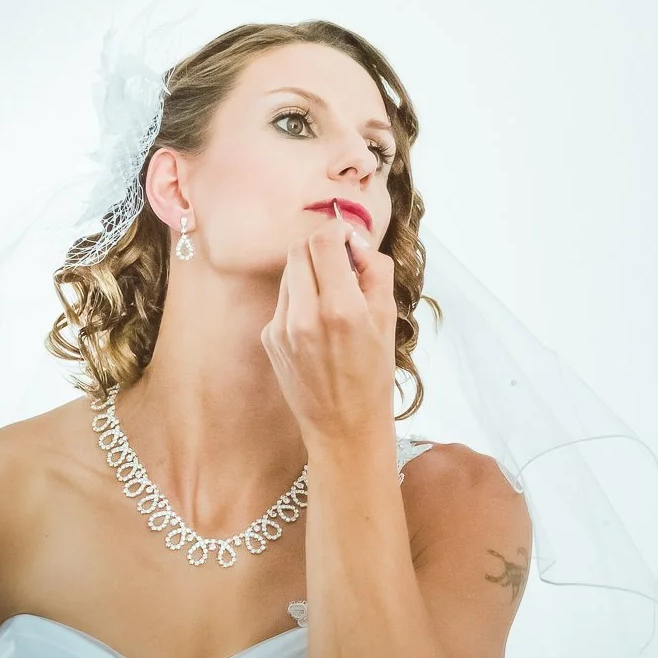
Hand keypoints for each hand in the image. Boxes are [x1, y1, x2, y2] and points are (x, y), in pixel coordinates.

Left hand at [261, 216, 398, 452]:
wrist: (344, 426)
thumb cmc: (374, 374)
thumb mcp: (388, 319)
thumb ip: (375, 271)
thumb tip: (356, 243)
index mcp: (341, 308)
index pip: (324, 241)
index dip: (338, 231)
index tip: (350, 242)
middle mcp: (305, 315)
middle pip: (299, 249)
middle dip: (322, 248)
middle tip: (342, 263)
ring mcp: (281, 328)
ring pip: (289, 272)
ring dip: (310, 272)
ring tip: (332, 296)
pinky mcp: (269, 339)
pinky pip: (283, 300)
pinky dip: (300, 298)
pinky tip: (317, 323)